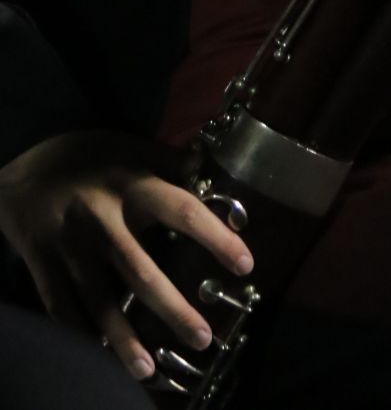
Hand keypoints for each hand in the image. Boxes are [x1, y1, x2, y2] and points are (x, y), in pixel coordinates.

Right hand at [0, 130, 253, 381]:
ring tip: (148, 369)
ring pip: (100, 302)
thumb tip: (204, 165)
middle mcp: (102, 220)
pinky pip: (62, 309)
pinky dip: (81, 334)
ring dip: (125, 339)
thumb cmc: (80, 157)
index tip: (245, 264)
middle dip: (173, 309)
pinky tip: (100, 356)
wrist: (17, 173)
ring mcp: (70, 247)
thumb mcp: (125, 144)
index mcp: (130, 185)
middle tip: (203, 338)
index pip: (182, 211)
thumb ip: (165, 158)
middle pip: (142, 272)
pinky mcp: (43, 266)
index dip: (216, 237)